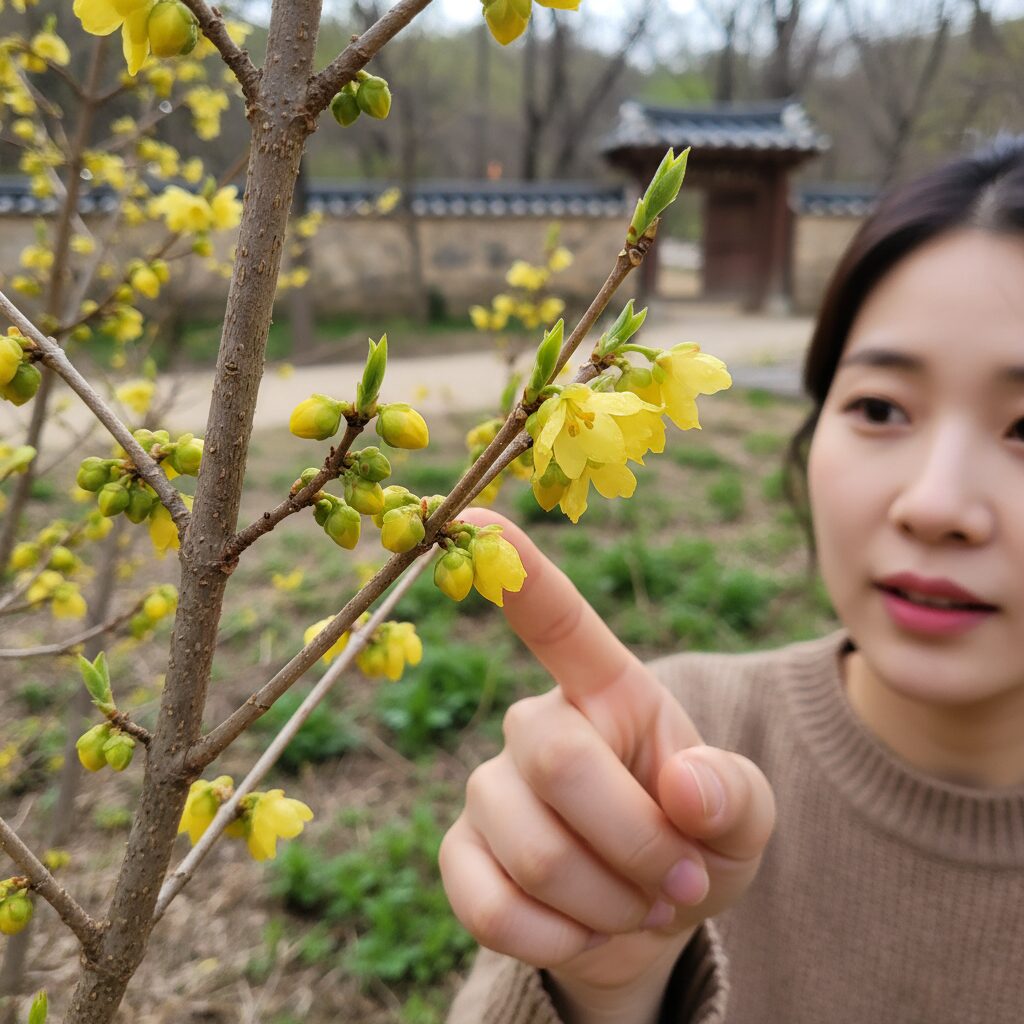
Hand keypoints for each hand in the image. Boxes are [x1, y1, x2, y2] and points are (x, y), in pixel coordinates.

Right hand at [439, 511, 776, 1019]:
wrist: (646, 918)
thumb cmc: (695, 842)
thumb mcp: (744, 818)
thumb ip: (736, 794)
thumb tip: (683, 788)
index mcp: (607, 689)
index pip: (558, 619)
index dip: (520, 571)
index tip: (473, 517)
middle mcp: (535, 723)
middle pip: (555, 758)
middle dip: (635, 841)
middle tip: (683, 883)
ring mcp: (489, 789)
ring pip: (530, 848)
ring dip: (609, 904)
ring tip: (641, 905)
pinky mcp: (459, 855)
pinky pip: (493, 906)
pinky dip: (561, 940)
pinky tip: (585, 929)